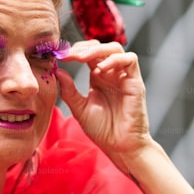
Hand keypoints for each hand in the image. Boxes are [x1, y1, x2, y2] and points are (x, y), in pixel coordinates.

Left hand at [56, 40, 153, 170]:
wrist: (120, 146)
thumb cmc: (102, 130)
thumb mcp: (79, 109)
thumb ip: (69, 90)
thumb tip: (57, 71)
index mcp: (98, 78)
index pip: (88, 54)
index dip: (74, 51)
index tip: (59, 55)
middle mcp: (111, 74)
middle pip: (100, 47)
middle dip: (83, 47)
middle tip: (68, 55)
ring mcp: (124, 76)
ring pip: (115, 48)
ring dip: (97, 50)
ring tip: (81, 58)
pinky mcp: (135, 82)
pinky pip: (130, 60)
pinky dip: (115, 60)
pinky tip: (100, 69)